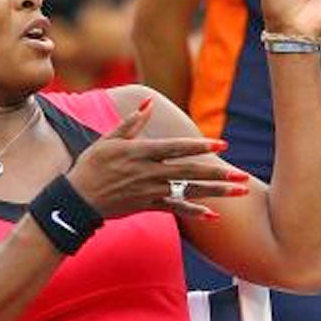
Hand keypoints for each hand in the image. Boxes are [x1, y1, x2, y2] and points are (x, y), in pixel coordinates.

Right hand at [67, 99, 249, 219]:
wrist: (76, 200)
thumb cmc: (90, 166)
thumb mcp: (108, 141)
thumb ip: (131, 124)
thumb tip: (148, 104)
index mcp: (141, 153)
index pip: (176, 148)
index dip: (200, 147)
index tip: (222, 144)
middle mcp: (149, 173)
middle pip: (190, 172)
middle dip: (218, 174)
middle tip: (243, 175)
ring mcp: (150, 192)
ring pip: (188, 191)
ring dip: (216, 192)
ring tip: (239, 192)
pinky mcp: (148, 206)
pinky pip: (175, 209)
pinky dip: (195, 212)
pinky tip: (214, 215)